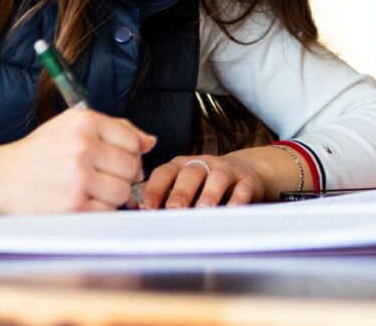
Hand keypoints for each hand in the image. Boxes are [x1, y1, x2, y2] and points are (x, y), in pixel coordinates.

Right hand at [0, 108, 155, 214]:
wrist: (0, 178)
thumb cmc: (41, 152)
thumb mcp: (73, 126)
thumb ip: (116, 129)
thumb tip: (151, 141)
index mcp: (85, 121)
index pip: (133, 141)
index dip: (130, 154)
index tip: (115, 160)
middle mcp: (82, 146)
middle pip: (132, 167)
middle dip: (123, 175)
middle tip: (101, 177)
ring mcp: (77, 177)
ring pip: (124, 191)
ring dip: (112, 195)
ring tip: (91, 189)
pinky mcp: (72, 206)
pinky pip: (107, 211)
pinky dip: (99, 209)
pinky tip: (82, 201)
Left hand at [138, 149, 267, 208]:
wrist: (244, 171)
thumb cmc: (203, 183)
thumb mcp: (180, 183)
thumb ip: (158, 192)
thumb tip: (129, 203)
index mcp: (181, 166)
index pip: (165, 172)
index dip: (154, 188)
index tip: (145, 207)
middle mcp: (203, 163)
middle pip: (190, 172)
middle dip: (181, 191)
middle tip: (174, 209)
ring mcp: (226, 170)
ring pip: (217, 176)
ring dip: (209, 193)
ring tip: (203, 209)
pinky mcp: (246, 180)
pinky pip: (243, 187)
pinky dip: (238, 199)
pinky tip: (232, 211)